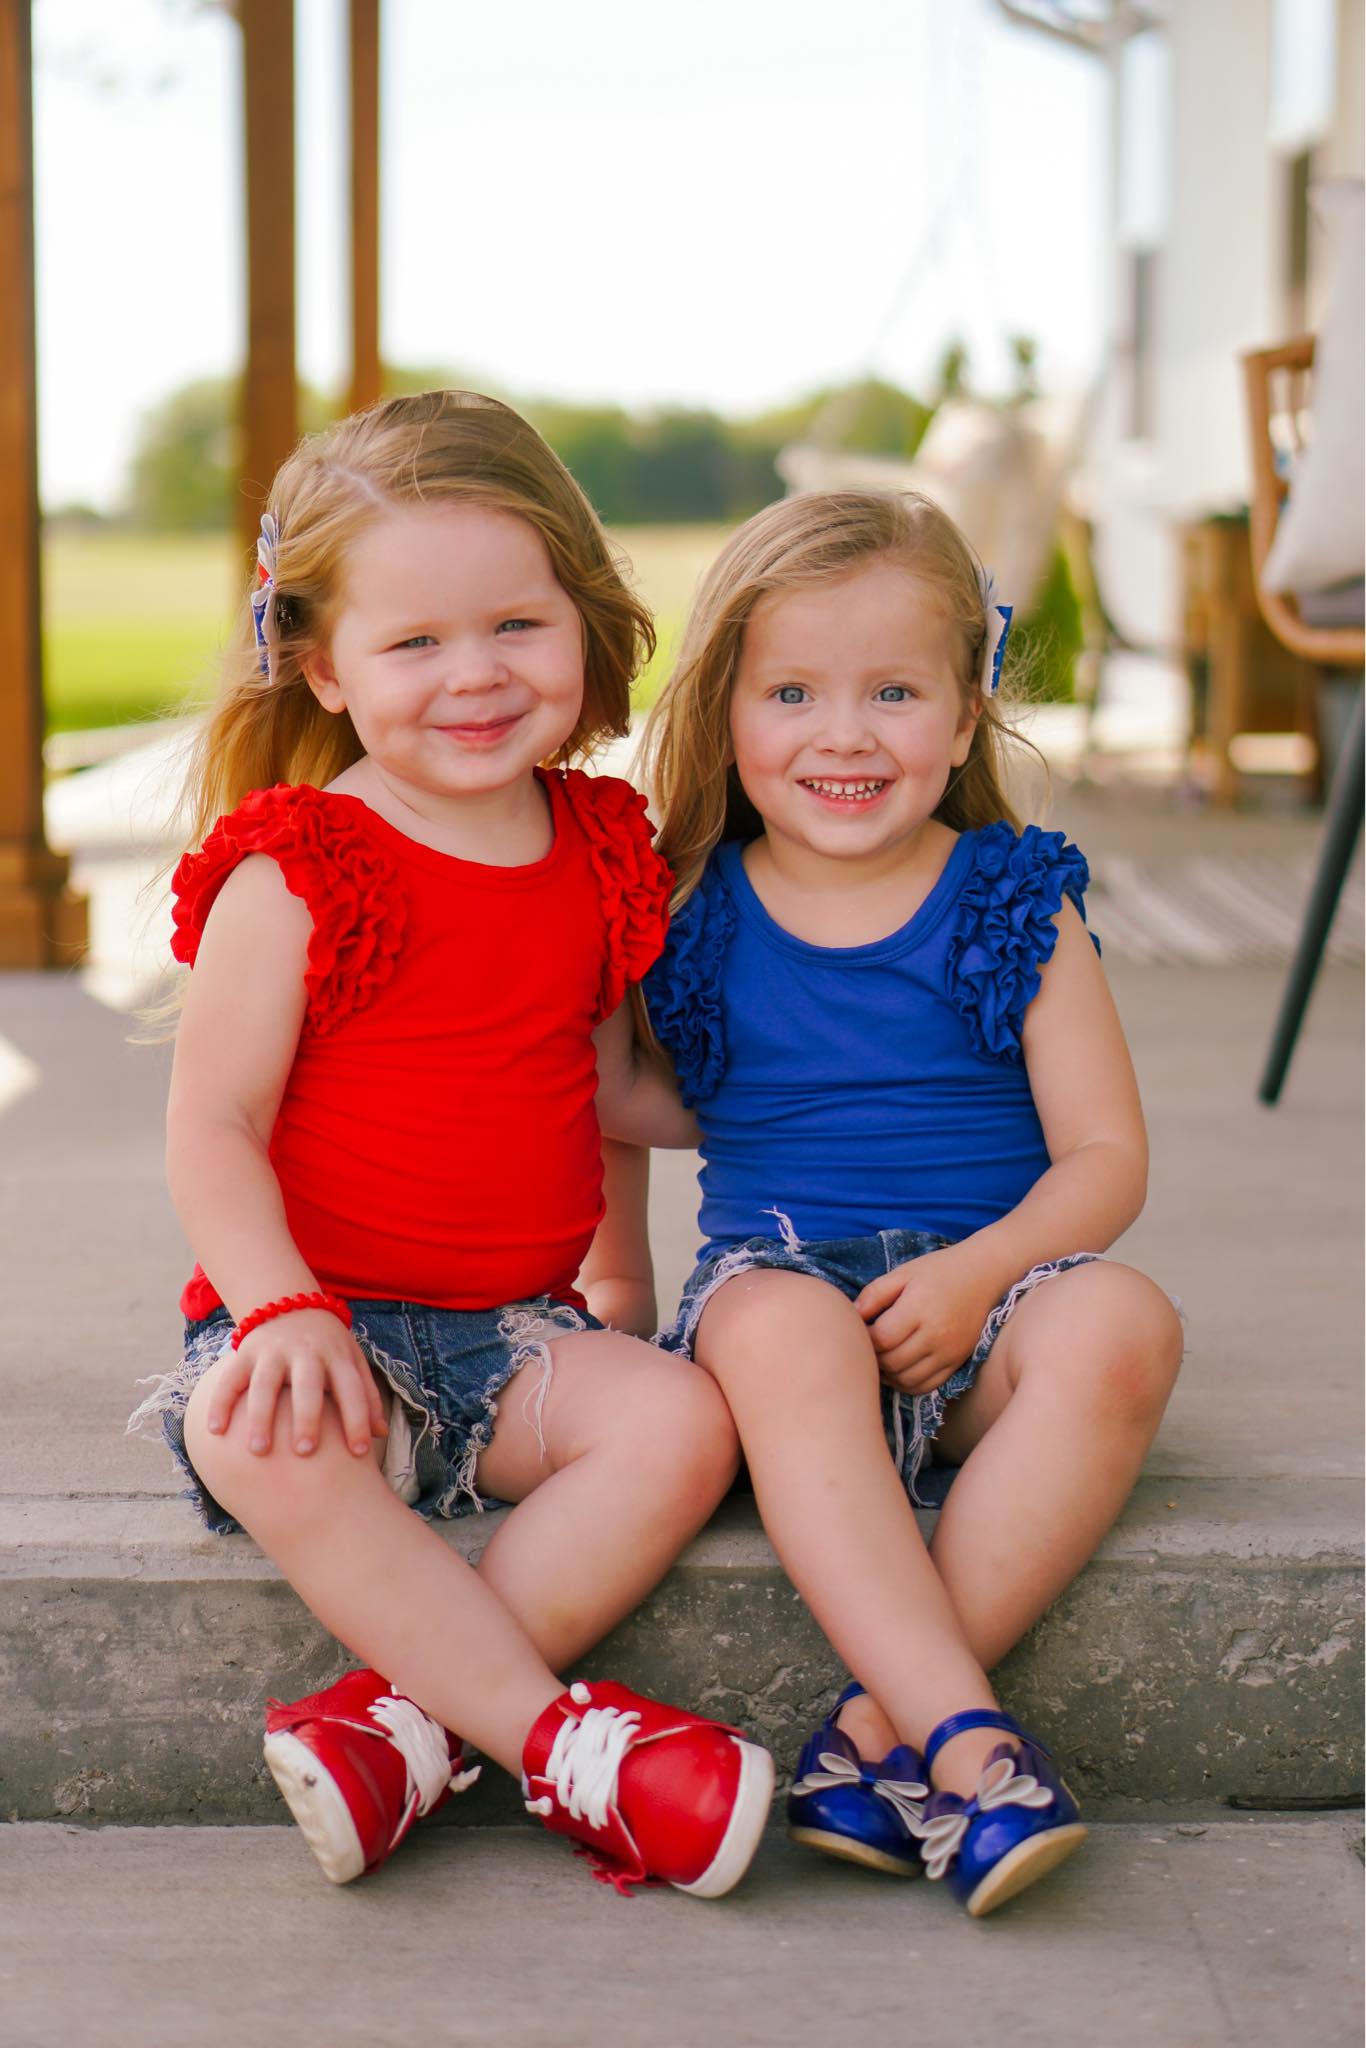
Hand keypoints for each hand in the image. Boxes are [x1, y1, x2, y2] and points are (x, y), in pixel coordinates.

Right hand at [204, 1310, 388, 1457]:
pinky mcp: (245, 1352)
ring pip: (265, 1384)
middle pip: (307, 1385)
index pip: (352, 1389)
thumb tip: (382, 1434)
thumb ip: (366, 1395)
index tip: (359, 1453)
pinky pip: (230, 1379)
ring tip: (258, 1451)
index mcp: (337, 1356)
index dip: (358, 1419)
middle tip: (305, 1452)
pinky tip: (216, 1430)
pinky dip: (221, 1403)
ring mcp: (273, 1351)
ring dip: (261, 1417)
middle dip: (307, 1417)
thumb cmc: (328, 1345)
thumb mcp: (351, 1360)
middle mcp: (306, 1352)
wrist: (291, 1302)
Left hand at [855, 1245, 1000, 1395]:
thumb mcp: (902, 1273)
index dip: (864, 1340)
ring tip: (880, 1358)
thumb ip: (874, 1294)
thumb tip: (851, 1317)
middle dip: (873, 1358)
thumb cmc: (937, 1270)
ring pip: (907, 1380)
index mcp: (919, 1307)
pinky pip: (926, 1386)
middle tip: (867, 1347)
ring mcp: (949, 1352)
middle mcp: (936, 1334)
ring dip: (887, 1375)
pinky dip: (907, 1384)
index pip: (882, 1339)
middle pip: (892, 1363)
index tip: (860, 1331)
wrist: (981, 1275)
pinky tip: (897, 1370)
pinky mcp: (956, 1362)